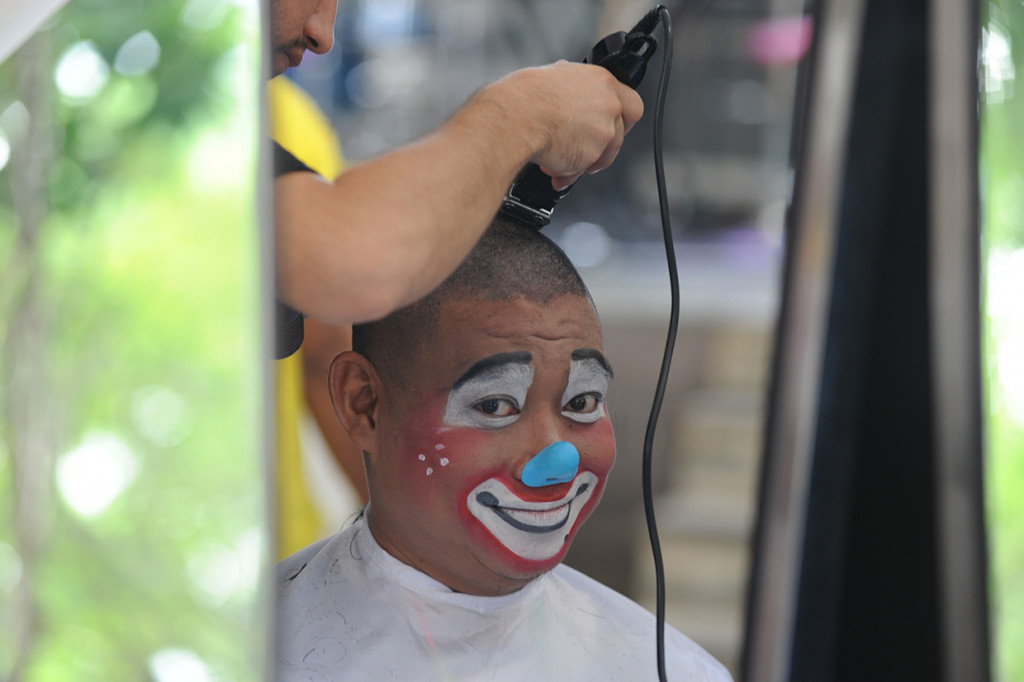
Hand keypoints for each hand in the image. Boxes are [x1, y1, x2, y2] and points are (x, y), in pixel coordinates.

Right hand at [478, 62, 643, 189]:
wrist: (514, 118)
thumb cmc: (523, 97)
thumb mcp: (552, 77)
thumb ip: (571, 87)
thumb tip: (567, 87)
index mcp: (600, 80)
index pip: (630, 102)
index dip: (622, 118)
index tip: (613, 126)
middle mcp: (608, 104)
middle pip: (621, 132)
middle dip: (606, 146)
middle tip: (593, 150)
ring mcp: (603, 131)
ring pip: (604, 154)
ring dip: (583, 161)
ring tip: (560, 161)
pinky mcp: (591, 154)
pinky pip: (582, 168)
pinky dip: (568, 172)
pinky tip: (552, 169)